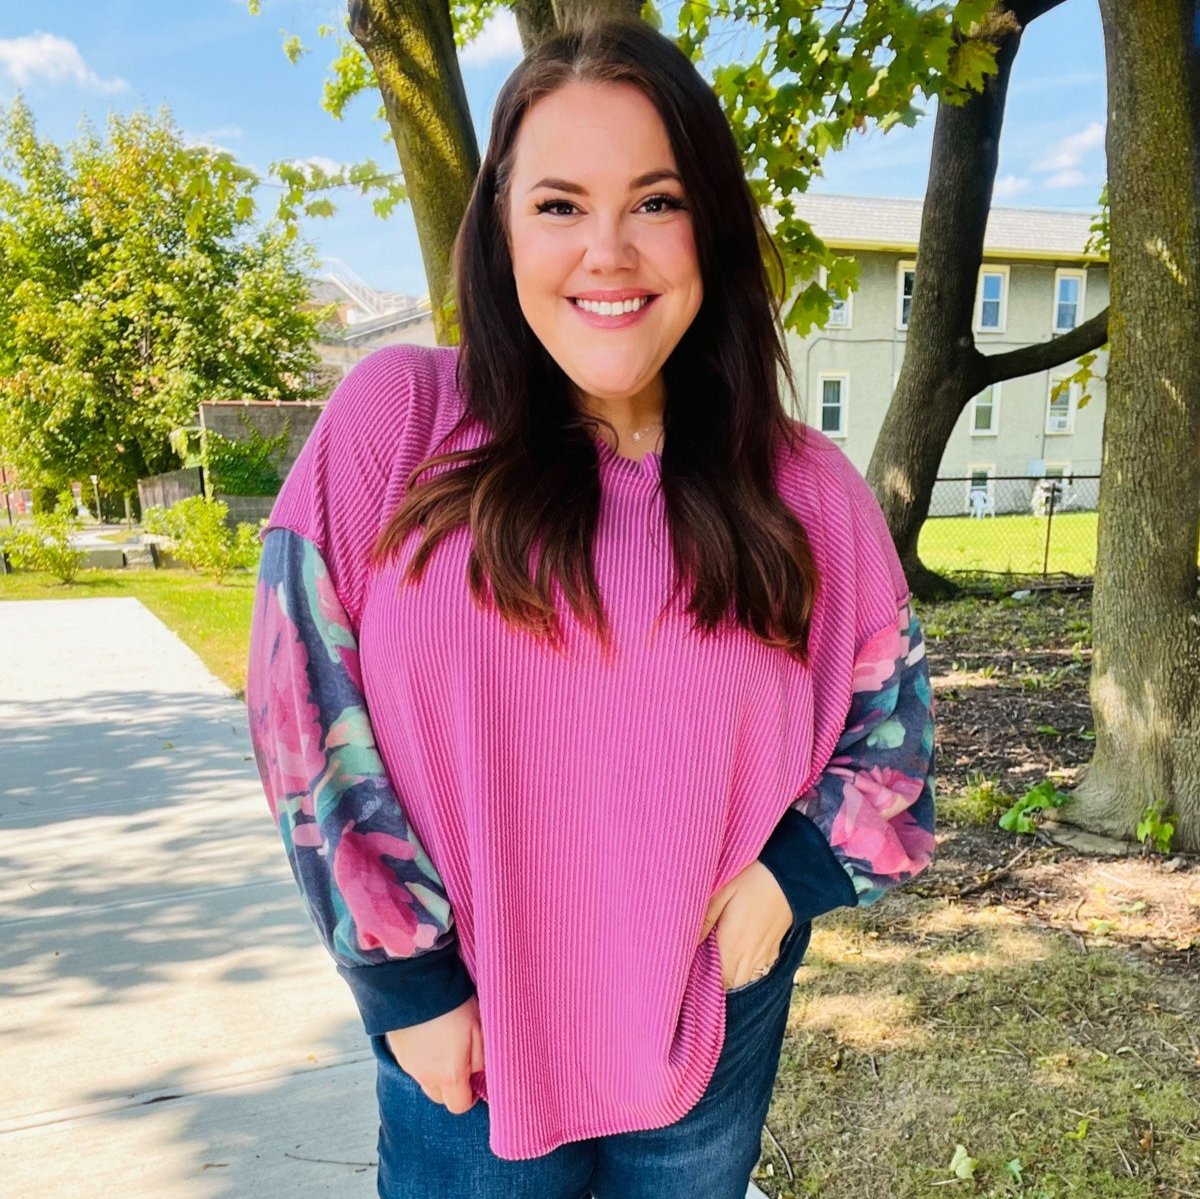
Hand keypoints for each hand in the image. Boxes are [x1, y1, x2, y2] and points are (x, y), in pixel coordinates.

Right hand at [384, 994, 484, 1113]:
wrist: (416, 984)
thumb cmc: (453, 1006)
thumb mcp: (479, 1029)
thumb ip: (481, 1058)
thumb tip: (479, 1072)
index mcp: (449, 1076)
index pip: (458, 1106)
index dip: (469, 1097)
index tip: (474, 1081)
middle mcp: (425, 1076)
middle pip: (439, 1096)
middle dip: (451, 1086)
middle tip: (460, 1061)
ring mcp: (408, 1064)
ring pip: (425, 1079)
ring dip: (435, 1070)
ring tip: (445, 1043)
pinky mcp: (397, 1050)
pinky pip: (412, 1063)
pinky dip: (422, 1056)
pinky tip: (430, 1035)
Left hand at [699, 861, 793, 990]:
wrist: (789, 877)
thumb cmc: (751, 881)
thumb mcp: (721, 892)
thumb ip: (705, 919)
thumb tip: (689, 942)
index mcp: (732, 945)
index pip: (717, 982)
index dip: (705, 984)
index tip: (692, 978)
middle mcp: (749, 956)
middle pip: (731, 986)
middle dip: (717, 985)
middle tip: (701, 973)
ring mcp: (764, 955)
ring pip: (746, 981)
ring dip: (732, 980)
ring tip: (718, 969)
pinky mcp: (775, 949)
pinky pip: (759, 972)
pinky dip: (748, 973)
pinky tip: (739, 961)